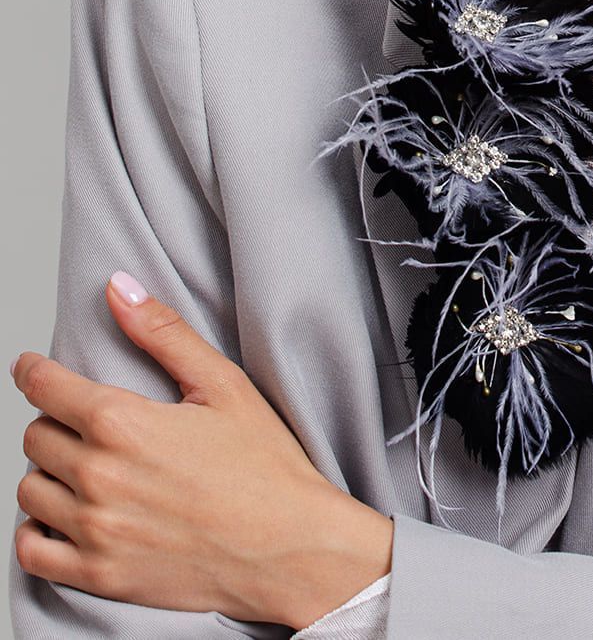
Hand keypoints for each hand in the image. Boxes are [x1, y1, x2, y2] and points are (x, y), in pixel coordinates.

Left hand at [10, 271, 392, 627]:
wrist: (290, 547)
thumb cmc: (265, 466)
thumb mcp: (223, 384)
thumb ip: (164, 333)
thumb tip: (118, 289)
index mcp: (124, 423)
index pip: (46, 388)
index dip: (33, 371)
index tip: (30, 368)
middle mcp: (99, 477)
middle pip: (36, 437)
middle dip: (53, 420)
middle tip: (83, 421)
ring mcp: (95, 531)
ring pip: (30, 492)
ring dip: (48, 473)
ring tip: (83, 467)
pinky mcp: (99, 575)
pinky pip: (32, 553)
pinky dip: (37, 532)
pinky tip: (65, 517)